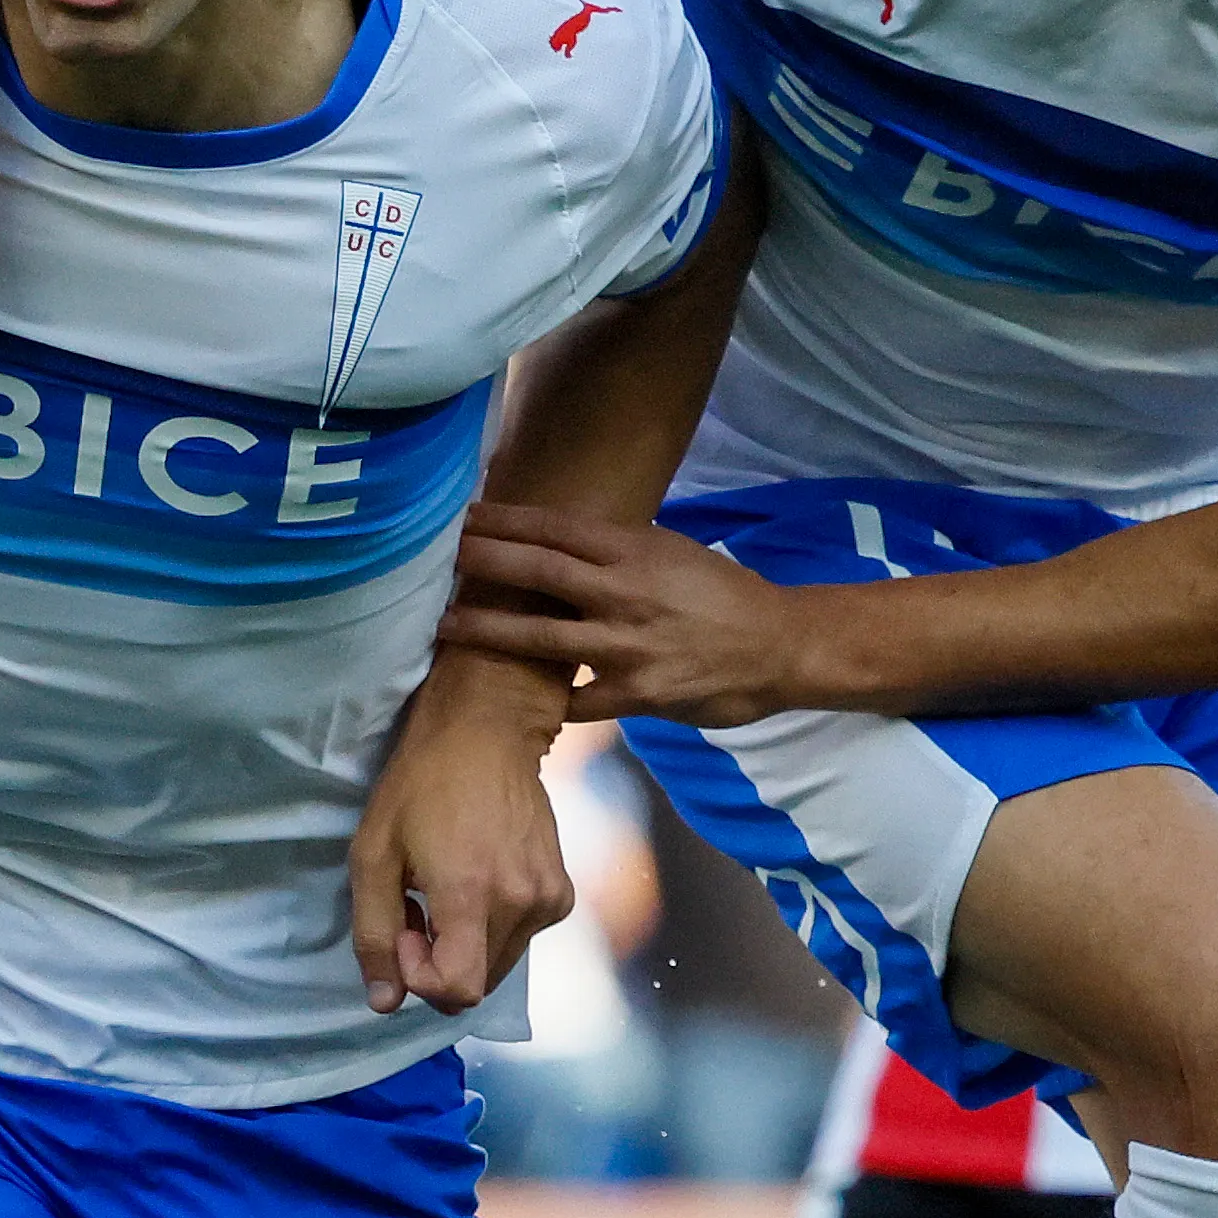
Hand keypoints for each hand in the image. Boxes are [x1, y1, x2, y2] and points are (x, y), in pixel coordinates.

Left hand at [347, 653, 576, 1016]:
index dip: (420, 976)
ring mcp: (550, 898)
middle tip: (417, 907)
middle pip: (478, 983)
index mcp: (473, 894)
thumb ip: (374, 933)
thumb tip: (385, 1002)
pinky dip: (493, 928)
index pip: (459, 989)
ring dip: (465, 946)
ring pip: (499, 965)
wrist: (487, 732)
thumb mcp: (373, 854)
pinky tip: (478, 881)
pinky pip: (521, 938)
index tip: (404, 929)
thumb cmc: (419, 786)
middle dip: (438, 961)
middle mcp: (523, 903)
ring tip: (445, 891)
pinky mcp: (562, 892)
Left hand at [439, 503, 808, 727]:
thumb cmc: (721, 593)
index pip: (556, 528)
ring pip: (541, 637)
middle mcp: (625, 593)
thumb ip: (617, 551)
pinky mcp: (638, 695)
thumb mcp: (670, 553)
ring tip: (446, 624)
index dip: (506, 521)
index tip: (466, 515)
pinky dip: (544, 700)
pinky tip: (506, 702)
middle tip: (438, 555)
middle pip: (538, 571)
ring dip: (488, 629)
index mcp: (635, 551)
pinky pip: (576, 702)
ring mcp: (628, 647)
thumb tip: (559, 542)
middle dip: (484, 561)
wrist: (779, 645)